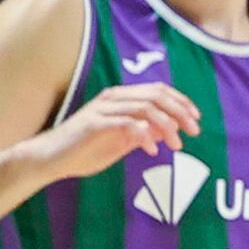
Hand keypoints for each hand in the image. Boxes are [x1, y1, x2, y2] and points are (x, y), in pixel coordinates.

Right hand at [36, 83, 201, 179]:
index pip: (157, 90)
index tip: (196, 118)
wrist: (52, 158)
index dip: (180, 101)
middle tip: (195, 131)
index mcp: (120, 99)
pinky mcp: (94, 124)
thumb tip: (169, 129)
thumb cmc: (85, 149)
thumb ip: (143, 132)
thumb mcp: (121, 141)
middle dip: (180, 112)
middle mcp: (112, 99)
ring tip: (177, 145)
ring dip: (166, 126)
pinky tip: (153, 150)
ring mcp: (102, 110)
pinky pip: (127, 124)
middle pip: (155, 96)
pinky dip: (145, 135)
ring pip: (144, 108)